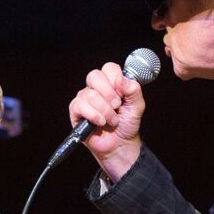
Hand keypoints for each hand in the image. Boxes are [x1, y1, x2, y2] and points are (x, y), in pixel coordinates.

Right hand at [68, 62, 144, 180]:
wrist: (120, 144)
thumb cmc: (127, 124)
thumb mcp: (137, 106)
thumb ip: (133, 90)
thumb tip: (120, 79)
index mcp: (110, 83)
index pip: (109, 68)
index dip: (115, 78)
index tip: (122, 93)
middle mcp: (95, 88)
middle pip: (94, 76)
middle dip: (109, 93)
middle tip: (117, 106)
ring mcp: (84, 99)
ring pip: (90, 94)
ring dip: (105, 110)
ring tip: (112, 120)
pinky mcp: (76, 112)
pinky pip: (80, 106)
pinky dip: (94, 116)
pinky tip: (101, 123)